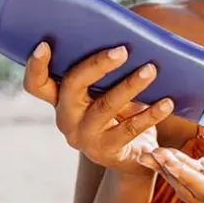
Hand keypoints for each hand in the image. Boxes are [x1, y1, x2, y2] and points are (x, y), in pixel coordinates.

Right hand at [22, 41, 173, 176]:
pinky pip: (130, 129)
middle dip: (96, 65)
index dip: (36, 66)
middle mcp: (67, 118)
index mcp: (61, 101)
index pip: (37, 85)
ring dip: (130, 85)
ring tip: (151, 69)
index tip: (45, 44)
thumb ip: (108, 75)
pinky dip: (151, 114)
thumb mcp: (108, 94)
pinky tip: (167, 102)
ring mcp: (85, 137)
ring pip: (105, 106)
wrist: (133, 160)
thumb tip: (131, 42)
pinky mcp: (108, 151)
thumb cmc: (120, 114)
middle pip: (72, 87)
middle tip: (122, 51)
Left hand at [138, 135, 203, 202]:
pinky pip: (193, 173)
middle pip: (190, 190)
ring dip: (168, 169)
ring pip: (187, 183)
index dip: (186, 177)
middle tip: (152, 154)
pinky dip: (177, 163)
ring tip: (149, 153)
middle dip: (170, 172)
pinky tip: (163, 152)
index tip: (170, 162)